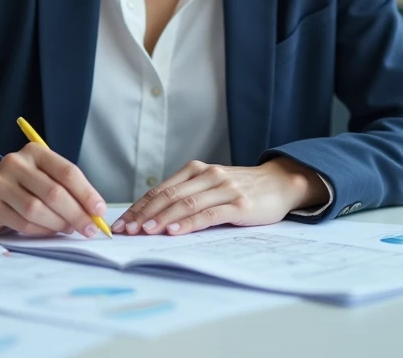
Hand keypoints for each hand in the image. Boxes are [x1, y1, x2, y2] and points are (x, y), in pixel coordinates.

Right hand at [0, 144, 107, 237]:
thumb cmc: (23, 181)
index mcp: (35, 151)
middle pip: (54, 193)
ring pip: (37, 211)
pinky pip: (23, 224)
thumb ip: (67, 187)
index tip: (99, 210)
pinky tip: (50, 231)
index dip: (87, 193)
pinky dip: (42, 231)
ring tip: (69, 229)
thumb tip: (93, 212)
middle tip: (89, 228)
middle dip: (76, 214)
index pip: (67, 172)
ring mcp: (0, 184)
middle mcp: (16, 164)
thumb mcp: (43, 172)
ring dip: (59, 224)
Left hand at [111, 157, 326, 235]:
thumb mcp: (211, 186)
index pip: (160, 190)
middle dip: (143, 214)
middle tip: (126, 230)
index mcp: (196, 170)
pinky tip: (175, 231)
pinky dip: (189, 223)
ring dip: (162, 219)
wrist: (280, 183)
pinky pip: (209, 214)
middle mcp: (208, 175)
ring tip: (144, 232)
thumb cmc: (241, 189)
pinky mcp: (239, 204)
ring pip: (185, 204)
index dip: (139, 206)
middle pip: (168, 196)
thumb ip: (188, 196)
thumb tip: (152, 218)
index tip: (122, 222)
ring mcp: (224, 188)